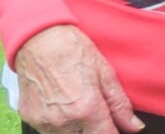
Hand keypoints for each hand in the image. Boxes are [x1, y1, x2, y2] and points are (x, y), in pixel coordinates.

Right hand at [13, 24, 142, 133]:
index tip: (115, 127)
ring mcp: (45, 122)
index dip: (113, 132)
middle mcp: (64, 121)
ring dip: (77, 129)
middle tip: (96, 112)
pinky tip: (62, 105)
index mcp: (87, 109)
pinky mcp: (30, 119)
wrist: (38, 39)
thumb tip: (134, 126)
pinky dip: (59, 124)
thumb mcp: (105, 73)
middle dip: (95, 129)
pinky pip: (48, 131)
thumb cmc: (72, 50)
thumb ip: (120, 105)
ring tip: (78, 106)